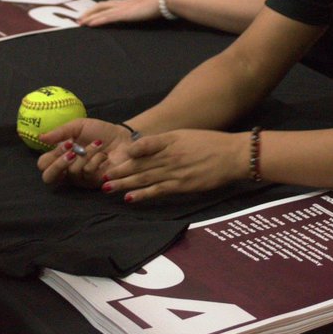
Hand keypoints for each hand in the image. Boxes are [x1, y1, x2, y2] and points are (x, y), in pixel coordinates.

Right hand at [36, 118, 137, 187]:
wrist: (123, 137)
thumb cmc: (100, 131)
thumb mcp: (78, 126)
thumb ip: (60, 132)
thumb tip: (40, 137)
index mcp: (61, 156)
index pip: (43, 164)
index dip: (51, 156)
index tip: (67, 142)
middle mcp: (67, 169)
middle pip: (48, 177)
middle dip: (58, 164)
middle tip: (71, 152)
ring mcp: (80, 178)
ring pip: (71, 172)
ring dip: (85, 154)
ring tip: (98, 144)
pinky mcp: (93, 182)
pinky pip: (86, 173)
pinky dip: (95, 159)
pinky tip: (104, 154)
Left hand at [78, 0, 160, 26]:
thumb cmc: (160, 3)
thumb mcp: (147, 8)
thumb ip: (141, 10)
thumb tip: (140, 13)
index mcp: (127, 2)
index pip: (108, 4)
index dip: (97, 8)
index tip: (89, 13)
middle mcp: (123, 3)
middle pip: (101, 5)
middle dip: (89, 12)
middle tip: (79, 19)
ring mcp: (123, 8)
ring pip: (101, 11)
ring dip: (89, 17)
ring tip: (80, 22)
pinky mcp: (125, 14)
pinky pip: (108, 17)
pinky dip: (97, 20)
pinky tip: (89, 24)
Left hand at [99, 129, 246, 202]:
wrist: (233, 156)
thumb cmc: (210, 144)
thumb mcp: (184, 136)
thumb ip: (163, 142)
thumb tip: (141, 147)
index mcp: (169, 141)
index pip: (141, 147)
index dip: (124, 154)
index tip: (109, 158)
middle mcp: (168, 155)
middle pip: (138, 164)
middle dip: (118, 170)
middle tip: (100, 175)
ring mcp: (174, 171)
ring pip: (144, 177)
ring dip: (124, 183)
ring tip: (107, 187)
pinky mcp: (182, 185)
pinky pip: (158, 190)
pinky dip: (142, 194)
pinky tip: (129, 198)